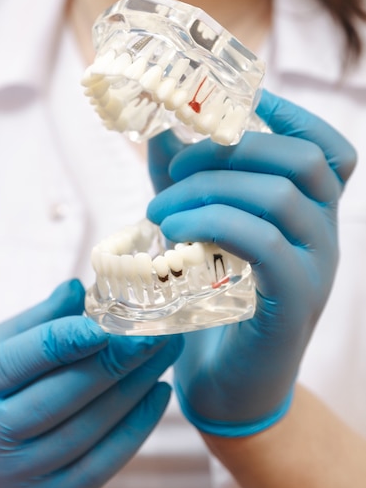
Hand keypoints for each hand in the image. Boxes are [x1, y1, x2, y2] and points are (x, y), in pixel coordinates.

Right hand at [0, 279, 182, 487]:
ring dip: (137, 387)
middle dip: (119, 359)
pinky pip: (103, 464)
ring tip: (165, 355)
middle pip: (67, 393)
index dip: (72, 337)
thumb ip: (37, 322)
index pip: (29, 357)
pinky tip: (158, 393)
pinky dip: (137, 427)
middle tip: (157, 332)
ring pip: (91, 427)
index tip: (112, 321)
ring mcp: (20, 476)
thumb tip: (78, 288)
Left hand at [147, 90, 355, 436]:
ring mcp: (315, 271)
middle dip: (230, 150)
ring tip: (158, 212)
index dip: (292, 116)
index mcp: (309, 214)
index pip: (329, 150)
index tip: (241, 101)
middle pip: (302, 162)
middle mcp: (323, 236)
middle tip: (174, 169)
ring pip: (280, 198)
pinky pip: (266, 245)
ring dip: (207, 191)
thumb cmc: (213, 304)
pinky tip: (174, 235)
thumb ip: (186, 183)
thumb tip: (161, 133)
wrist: (228, 386)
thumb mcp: (199, 232)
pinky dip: (214, 226)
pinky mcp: (293, 305)